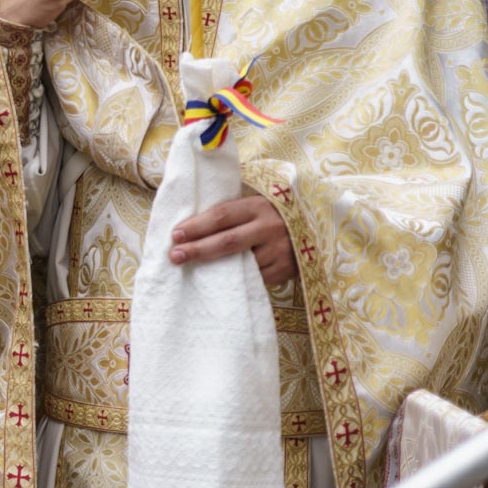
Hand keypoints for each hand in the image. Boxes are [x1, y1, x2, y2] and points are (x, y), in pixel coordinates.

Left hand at [169, 196, 297, 285]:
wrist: (312, 230)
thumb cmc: (270, 217)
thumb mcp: (253, 207)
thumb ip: (228, 214)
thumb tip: (187, 226)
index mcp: (257, 206)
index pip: (221, 215)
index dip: (196, 226)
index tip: (175, 235)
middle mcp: (269, 227)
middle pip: (227, 241)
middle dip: (197, 250)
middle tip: (175, 256)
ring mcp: (279, 250)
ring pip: (240, 263)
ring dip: (213, 268)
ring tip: (190, 270)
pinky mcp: (285, 270)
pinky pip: (254, 278)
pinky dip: (235, 279)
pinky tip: (218, 280)